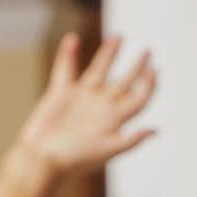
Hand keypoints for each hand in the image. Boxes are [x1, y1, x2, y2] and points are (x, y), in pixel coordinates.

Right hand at [14, 33, 157, 177]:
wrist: (41, 159)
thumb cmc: (74, 160)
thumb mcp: (106, 151)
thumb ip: (130, 140)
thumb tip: (155, 130)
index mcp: (115, 120)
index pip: (139, 98)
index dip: (149, 85)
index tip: (155, 70)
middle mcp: (101, 106)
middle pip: (124, 82)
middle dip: (137, 67)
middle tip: (148, 52)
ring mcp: (81, 98)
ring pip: (99, 70)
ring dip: (108, 54)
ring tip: (118, 37)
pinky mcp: (60, 93)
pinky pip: (66, 68)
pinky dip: (68, 54)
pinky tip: (73, 39)